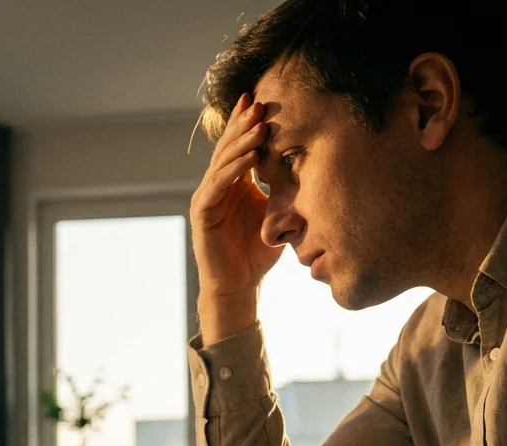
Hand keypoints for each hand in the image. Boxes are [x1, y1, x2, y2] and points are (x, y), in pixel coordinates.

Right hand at [191, 93, 284, 342]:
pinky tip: (249, 154)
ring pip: (224, 161)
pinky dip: (234, 168)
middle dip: (243, 123)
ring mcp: (208, 196)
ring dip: (241, 141)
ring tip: (259, 124)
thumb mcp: (276, 213)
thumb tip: (305, 163)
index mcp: (233, 183)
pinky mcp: (202, 211)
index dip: (246, 123)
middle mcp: (217, 185)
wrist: (239, 284)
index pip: (238, 146)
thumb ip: (281, 189)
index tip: (259, 99)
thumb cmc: (258, 252)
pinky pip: (218, 183)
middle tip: (258, 101)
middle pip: (229, 147)